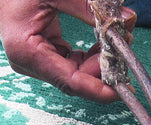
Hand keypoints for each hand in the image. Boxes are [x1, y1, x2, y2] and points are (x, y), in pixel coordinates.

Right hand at [0, 0, 135, 101]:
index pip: (70, 82)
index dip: (99, 89)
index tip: (122, 90)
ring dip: (99, 61)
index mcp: (26, 51)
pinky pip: (73, 64)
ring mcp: (36, 61)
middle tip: (123, 49)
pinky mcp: (44, 55)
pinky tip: (102, 42)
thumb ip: (88, 7)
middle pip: (76, 79)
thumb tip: (124, 21)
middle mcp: (29, 63)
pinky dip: (90, 56)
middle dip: (103, 68)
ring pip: (78, 73)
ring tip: (115, 41)